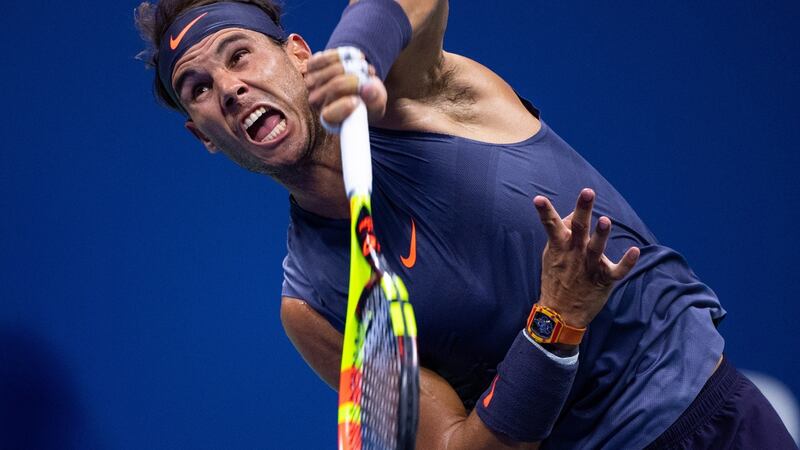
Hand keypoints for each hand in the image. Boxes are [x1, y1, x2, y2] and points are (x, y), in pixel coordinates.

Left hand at [305, 49, 387, 128]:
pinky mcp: (311, 66)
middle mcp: (317, 103)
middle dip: (357, 78)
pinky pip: (326, 57)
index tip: (358, 101)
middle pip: (336, 86)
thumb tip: (367, 88)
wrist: (358, 82)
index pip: (329, 115)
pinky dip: (343, 55)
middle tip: (369, 75)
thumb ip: (375, 99)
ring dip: (353, 64)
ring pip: (333, 69)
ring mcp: (312, 84)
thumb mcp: (377, 102)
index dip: (344, 107)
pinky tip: (354, 58)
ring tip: (364, 68)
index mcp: (330, 119)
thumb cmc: (368, 98)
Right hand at [533, 189, 639, 328]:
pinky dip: (627, 262)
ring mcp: (589, 266)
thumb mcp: (552, 254)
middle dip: (583, 209)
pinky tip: (635, 251)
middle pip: (579, 228)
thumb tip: (574, 213)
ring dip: (601, 234)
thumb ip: (562, 233)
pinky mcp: (603, 280)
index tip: (538, 199)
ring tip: (605, 221)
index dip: (544, 211)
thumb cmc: (556, 279)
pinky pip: (617, 271)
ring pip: (596, 248)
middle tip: (587, 192)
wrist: (559, 313)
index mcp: (560, 246)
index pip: (551, 224)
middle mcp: (574, 253)